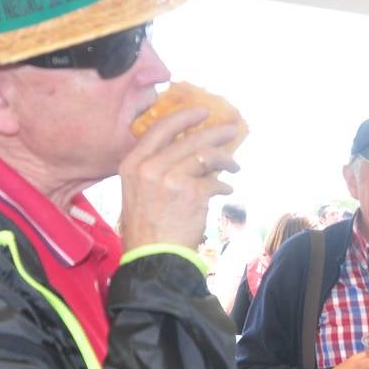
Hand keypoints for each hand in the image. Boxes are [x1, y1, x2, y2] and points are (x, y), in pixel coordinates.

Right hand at [119, 106, 241, 249]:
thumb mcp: (138, 191)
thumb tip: (190, 152)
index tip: (203, 112)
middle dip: (215, 134)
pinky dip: (224, 185)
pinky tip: (227, 190)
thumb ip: (156, 168)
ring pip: (207, 157)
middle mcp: (150, 167)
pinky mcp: (192, 193)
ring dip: (226, 160)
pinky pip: (215, 181)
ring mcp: (172, 178)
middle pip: (190, 140)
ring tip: (235, 166)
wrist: (153, 256)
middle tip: (232, 130)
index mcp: (133, 163)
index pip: (160, 129)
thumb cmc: (145, 228)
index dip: (184, 118)